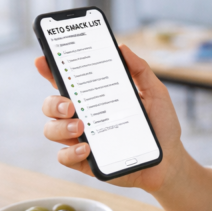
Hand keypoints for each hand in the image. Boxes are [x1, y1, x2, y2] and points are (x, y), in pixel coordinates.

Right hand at [35, 45, 184, 193]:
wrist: (169, 159)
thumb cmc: (159, 124)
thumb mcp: (155, 93)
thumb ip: (140, 70)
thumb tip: (123, 48)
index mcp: (94, 96)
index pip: (66, 80)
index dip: (50, 69)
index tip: (42, 61)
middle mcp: (82, 115)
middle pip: (51, 105)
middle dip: (53, 103)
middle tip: (70, 105)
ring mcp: (81, 139)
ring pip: (51, 130)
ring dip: (60, 127)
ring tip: (81, 127)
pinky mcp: (85, 162)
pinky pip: (64, 157)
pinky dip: (70, 153)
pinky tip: (86, 149)